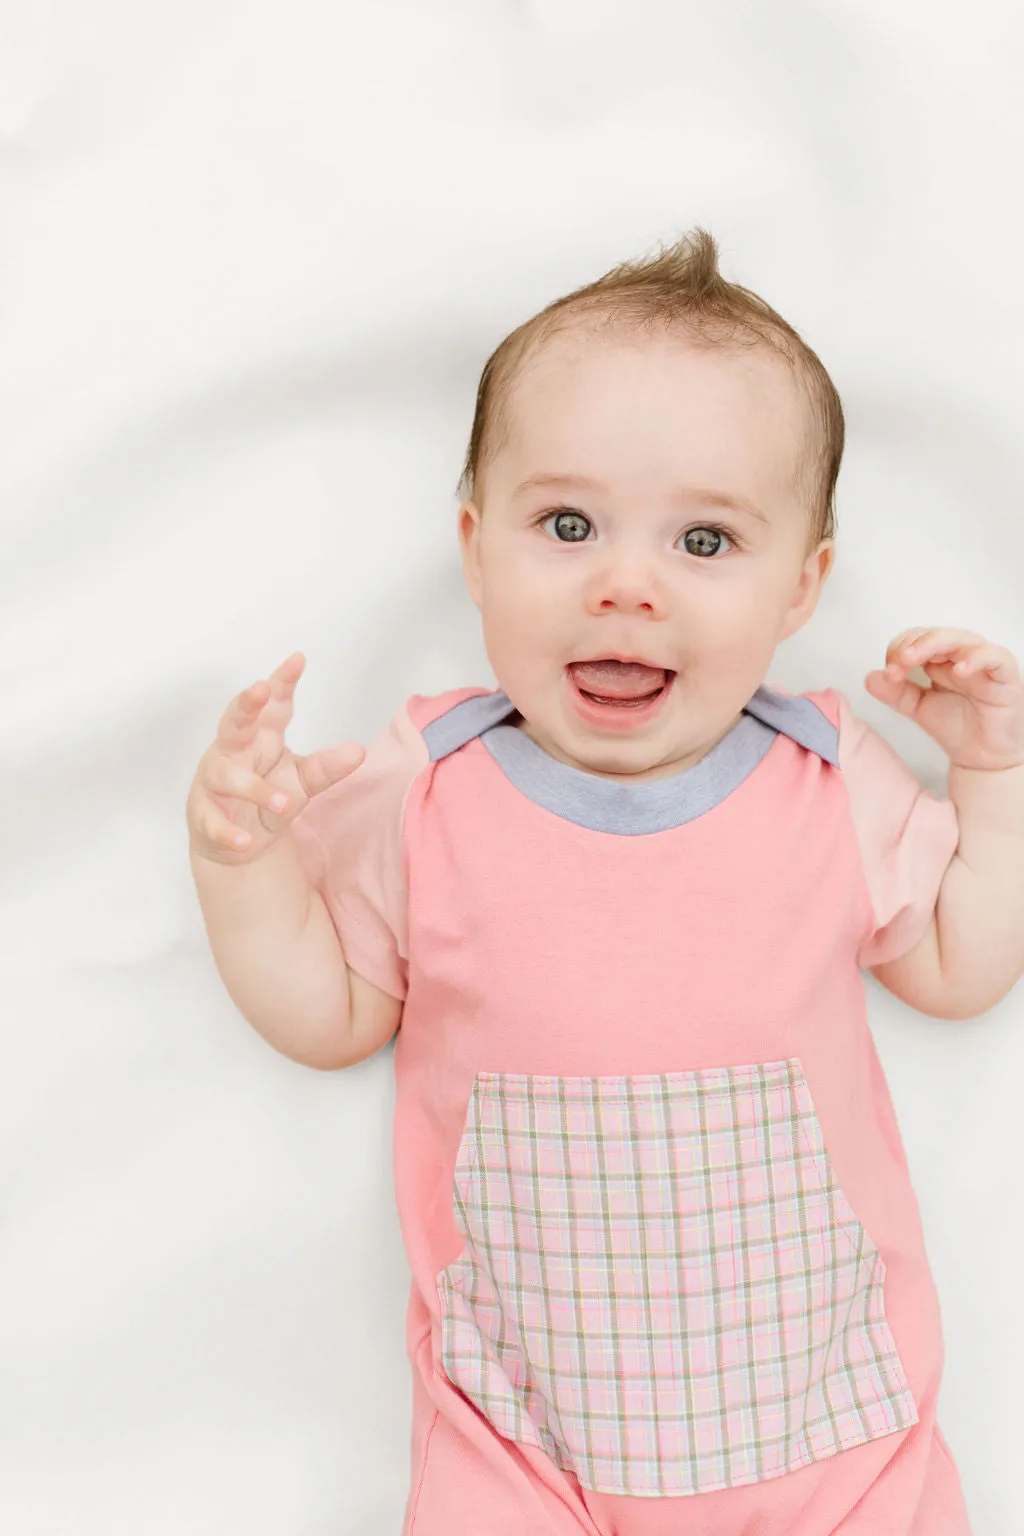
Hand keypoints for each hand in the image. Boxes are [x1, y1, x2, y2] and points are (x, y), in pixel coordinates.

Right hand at [186, 652, 366, 863]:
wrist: (240, 842)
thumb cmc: (268, 797)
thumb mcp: (303, 781)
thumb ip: (327, 767)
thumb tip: (358, 751)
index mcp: (260, 737)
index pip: (273, 705)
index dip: (282, 682)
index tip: (298, 659)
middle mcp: (233, 752)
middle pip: (234, 722)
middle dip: (245, 704)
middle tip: (260, 689)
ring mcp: (214, 782)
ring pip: (227, 776)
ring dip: (254, 788)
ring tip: (282, 802)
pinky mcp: (204, 815)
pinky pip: (213, 822)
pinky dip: (228, 832)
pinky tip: (245, 841)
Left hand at [864, 627, 1023, 769]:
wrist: (982, 758)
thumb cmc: (956, 726)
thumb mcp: (917, 708)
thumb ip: (895, 693)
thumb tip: (870, 677)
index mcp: (939, 659)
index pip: (916, 639)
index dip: (898, 650)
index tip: (889, 673)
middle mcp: (961, 656)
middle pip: (936, 635)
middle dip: (913, 644)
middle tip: (898, 661)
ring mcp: (983, 664)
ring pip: (962, 638)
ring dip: (935, 644)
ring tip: (914, 658)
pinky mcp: (1005, 676)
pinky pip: (995, 657)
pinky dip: (977, 658)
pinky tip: (958, 670)